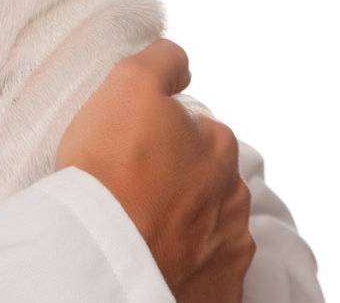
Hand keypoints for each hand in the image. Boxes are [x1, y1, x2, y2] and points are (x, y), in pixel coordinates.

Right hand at [55, 39, 254, 301]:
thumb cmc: (112, 166)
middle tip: (133, 185)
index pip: (194, 128)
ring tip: (141, 223)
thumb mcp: (129, 83)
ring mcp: (229, 246)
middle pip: (205, 177)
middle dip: (178, 178)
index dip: (158, 133)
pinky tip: (158, 255)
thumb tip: (180, 60)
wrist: (105, 249)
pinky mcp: (220, 290)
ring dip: (185, 221)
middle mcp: (234, 194)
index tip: (131, 146)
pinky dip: (189, 264)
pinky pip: (208, 270)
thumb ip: (162, 60)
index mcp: (219, 144)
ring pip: (209, 224)